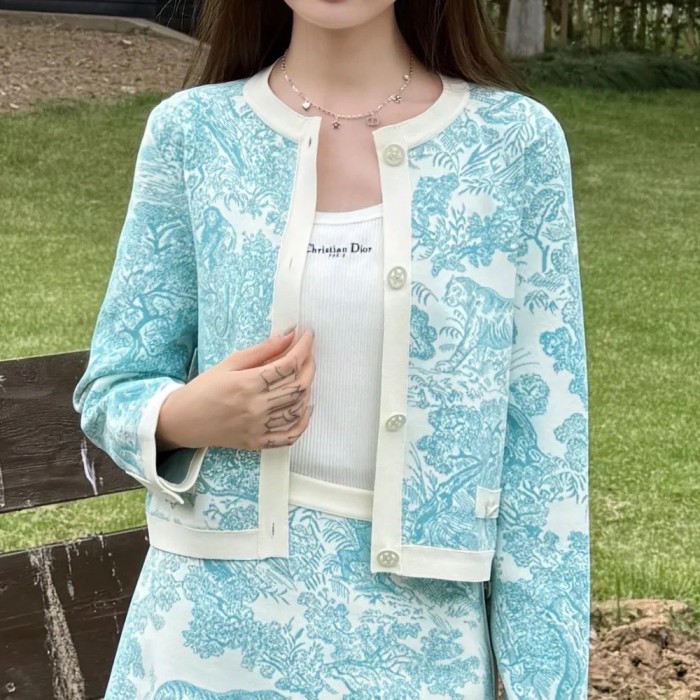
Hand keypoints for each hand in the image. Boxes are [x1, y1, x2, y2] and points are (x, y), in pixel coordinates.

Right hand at [156, 329, 315, 450]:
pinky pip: (290, 435)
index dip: (304, 348)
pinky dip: (303, 422)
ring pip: (298, 408)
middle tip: (309, 353)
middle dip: (310, 365)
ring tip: (305, 375)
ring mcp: (258, 427)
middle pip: (298, 385)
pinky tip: (305, 407)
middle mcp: (256, 407)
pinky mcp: (258, 442)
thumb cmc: (204, 389)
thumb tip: (289, 335)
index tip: (308, 336)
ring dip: (308, 389)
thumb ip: (262, 350)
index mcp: (247, 384)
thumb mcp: (229, 363)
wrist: (182, 421)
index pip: (288, 364)